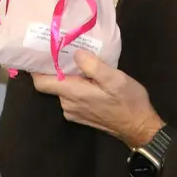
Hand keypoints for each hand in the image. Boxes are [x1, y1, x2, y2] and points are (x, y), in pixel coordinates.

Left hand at [32, 51, 163, 148]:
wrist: (140, 127)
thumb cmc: (128, 101)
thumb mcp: (115, 79)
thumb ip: (93, 66)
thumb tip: (76, 53)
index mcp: (73, 93)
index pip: (41, 82)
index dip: (36, 68)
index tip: (40, 51)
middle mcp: (67, 104)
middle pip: (52, 84)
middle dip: (56, 67)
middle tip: (64, 48)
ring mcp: (73, 112)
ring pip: (62, 89)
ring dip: (68, 76)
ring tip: (78, 60)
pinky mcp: (81, 115)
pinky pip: (71, 97)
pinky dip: (75, 86)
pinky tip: (88, 77)